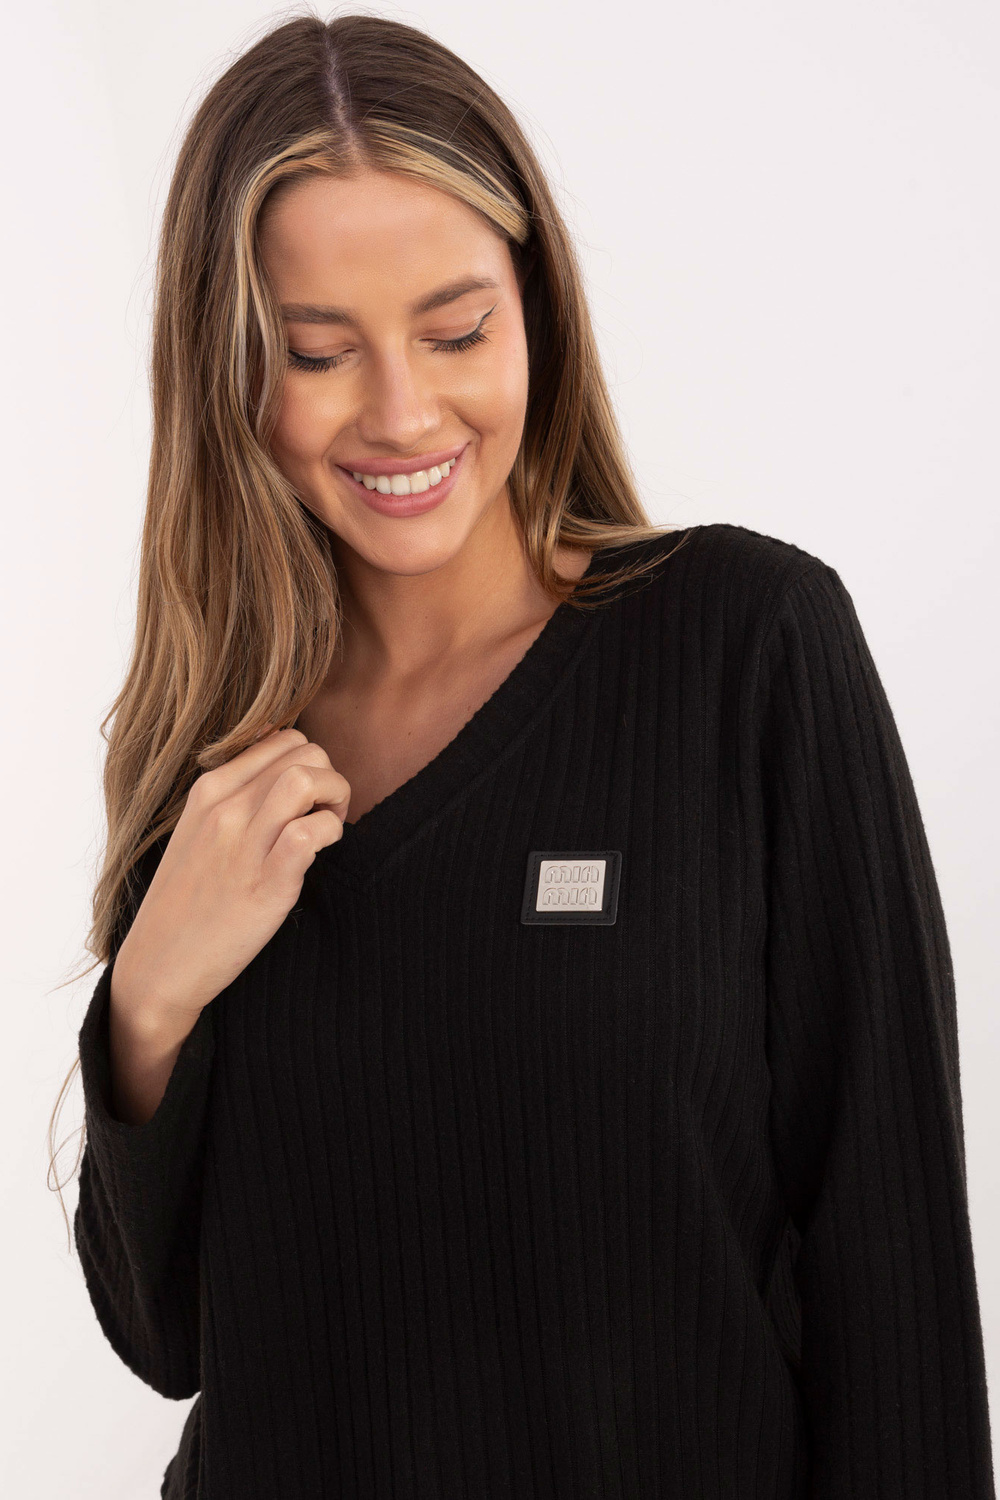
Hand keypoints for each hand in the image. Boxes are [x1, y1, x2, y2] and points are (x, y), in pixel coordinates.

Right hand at [111, 727, 349, 1021]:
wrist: (160, 963)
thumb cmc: (188, 899)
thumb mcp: (197, 830)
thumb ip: (235, 793)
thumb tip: (276, 756)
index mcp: (208, 789)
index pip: (281, 738)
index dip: (310, 761)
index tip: (309, 796)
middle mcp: (224, 808)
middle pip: (305, 752)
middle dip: (329, 776)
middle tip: (326, 813)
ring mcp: (243, 844)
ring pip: (307, 779)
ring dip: (335, 797)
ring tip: (329, 826)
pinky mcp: (266, 882)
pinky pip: (310, 831)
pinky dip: (330, 833)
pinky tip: (321, 852)